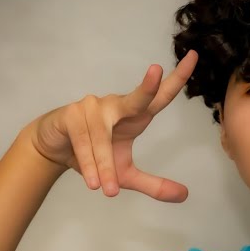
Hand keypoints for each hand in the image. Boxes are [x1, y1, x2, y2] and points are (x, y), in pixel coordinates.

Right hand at [28, 50, 197, 200]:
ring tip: (107, 191)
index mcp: (135, 115)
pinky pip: (84, 140)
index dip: (178, 77)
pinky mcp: (71, 114)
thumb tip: (185, 195)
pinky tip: (92, 181)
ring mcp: (93, 106)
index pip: (161, 95)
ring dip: (105, 166)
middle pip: (136, 98)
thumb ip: (154, 185)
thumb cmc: (94, 155)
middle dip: (147, 87)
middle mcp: (116, 105)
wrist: (55, 152)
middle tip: (156, 70)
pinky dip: (90, 163)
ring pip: (104, 139)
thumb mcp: (126, 176)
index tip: (194, 55)